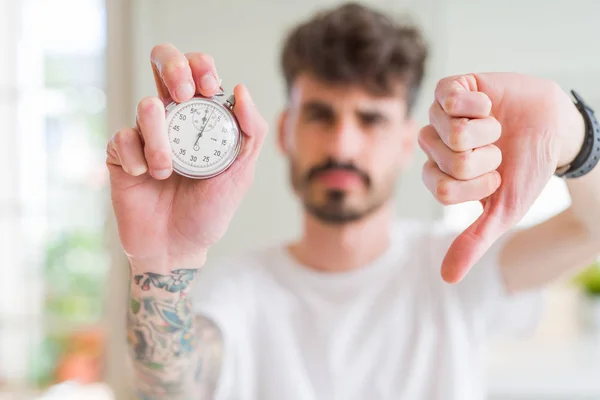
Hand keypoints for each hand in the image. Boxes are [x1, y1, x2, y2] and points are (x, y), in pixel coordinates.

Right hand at [106, 43, 267, 272]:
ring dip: (160, 138)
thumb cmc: (210, 211)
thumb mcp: (241, 174)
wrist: (177, 247)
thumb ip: (251, 133)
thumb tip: (241, 90)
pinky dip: (135, 157)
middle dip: (173, 67)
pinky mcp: (120, 153)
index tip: (209, 87)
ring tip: (167, 170)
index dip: (201, 66)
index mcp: (202, 119)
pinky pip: (122, 138)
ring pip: (147, 106)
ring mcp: (145, 134)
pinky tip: (144, 176)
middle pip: (164, 63)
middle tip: (183, 94)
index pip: (198, 71)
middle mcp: (173, 119)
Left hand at [419, 72, 584, 282]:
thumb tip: (447, 279)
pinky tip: (489, 106)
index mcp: (439, 177)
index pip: (442, 190)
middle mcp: (434, 148)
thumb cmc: (524, 171)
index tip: (495, 178)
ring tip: (494, 128)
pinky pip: (450, 98)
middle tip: (497, 150)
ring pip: (453, 133)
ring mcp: (440, 117)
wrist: (553, 131)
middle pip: (448, 162)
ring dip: (486, 133)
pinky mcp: (452, 88)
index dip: (478, 186)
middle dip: (486, 159)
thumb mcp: (503, 211)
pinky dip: (480, 105)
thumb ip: (473, 241)